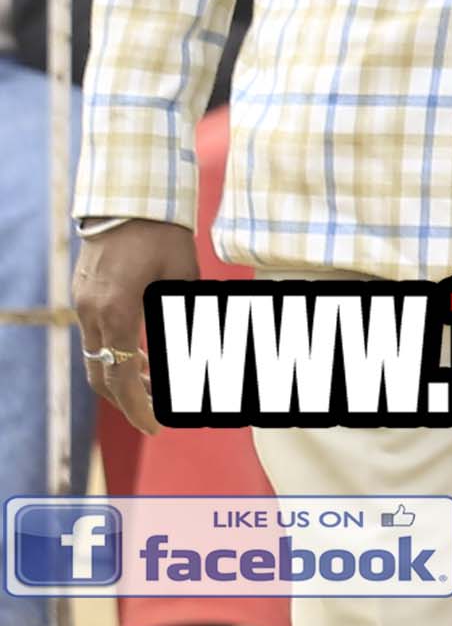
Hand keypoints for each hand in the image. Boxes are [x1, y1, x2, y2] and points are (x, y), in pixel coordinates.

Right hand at [73, 215, 194, 426]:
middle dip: (128, 401)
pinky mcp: (83, 294)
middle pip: (102, 376)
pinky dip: (116, 353)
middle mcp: (92, 311)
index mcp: (118, 311)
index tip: (156, 426)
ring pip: (96, 358)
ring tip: (155, 386)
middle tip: (156, 416)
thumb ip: (182, 319)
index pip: (123, 376)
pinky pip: (96, 337)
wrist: (130, 200)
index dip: (139, 407)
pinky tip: (143, 356)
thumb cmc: (164, 236)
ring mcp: (83, 303)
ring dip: (122, 377)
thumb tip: (195, 355)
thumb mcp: (183, 281)